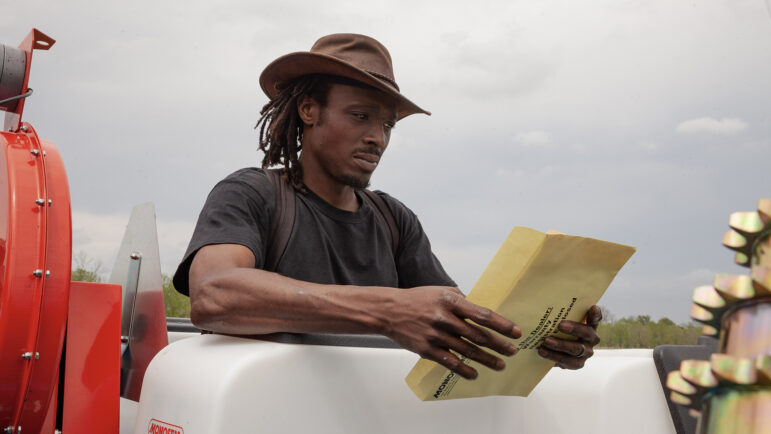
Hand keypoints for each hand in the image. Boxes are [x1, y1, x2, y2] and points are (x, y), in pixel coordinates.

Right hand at [381, 286, 521, 379]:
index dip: (501, 325)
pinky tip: (475, 374)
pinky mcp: (426, 350)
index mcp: (450, 302)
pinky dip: (464, 370)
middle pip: (478, 335)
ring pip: (467, 351)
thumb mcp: (441, 292)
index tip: (516, 332)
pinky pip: (450, 362)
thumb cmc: (417, 300)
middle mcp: (444, 318)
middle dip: (499, 345)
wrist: (389, 311)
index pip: (482, 315)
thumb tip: (482, 310)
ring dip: (487, 360)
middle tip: (512, 351)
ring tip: (500, 364)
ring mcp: (435, 335)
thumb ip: (461, 300)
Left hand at [537, 305, 601, 368]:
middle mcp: (592, 339)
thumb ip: (562, 314)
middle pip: (586, 333)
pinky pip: (567, 362)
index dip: (595, 314)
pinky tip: (542, 351)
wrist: (558, 351)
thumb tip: (545, 301)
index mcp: (590, 326)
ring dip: (560, 345)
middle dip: (574, 329)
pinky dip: (553, 356)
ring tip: (545, 341)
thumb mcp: (564, 322)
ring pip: (576, 350)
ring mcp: (586, 352)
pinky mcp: (577, 364)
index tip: (592, 308)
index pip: (596, 318)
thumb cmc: (561, 330)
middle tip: (560, 325)